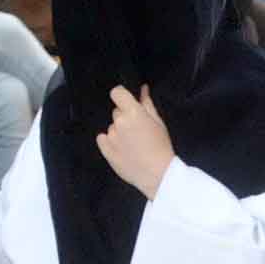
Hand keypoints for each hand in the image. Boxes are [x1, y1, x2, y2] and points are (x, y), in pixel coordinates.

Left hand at [97, 84, 174, 198]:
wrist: (158, 174)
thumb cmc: (161, 147)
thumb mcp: (158, 123)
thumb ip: (148, 104)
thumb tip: (142, 89)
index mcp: (134, 112)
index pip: (117, 93)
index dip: (121, 96)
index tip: (127, 103)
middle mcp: (119, 122)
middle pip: (116, 112)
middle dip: (125, 117)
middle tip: (137, 130)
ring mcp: (111, 136)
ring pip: (111, 127)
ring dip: (119, 131)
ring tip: (132, 144)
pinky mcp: (105, 149)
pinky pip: (102, 138)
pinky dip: (109, 141)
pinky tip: (122, 149)